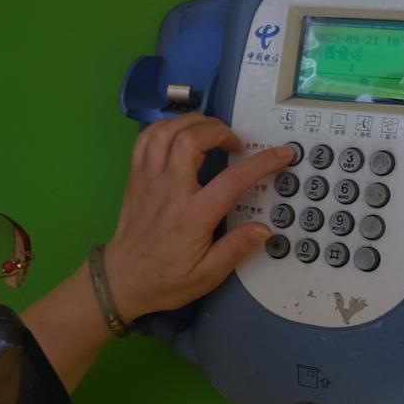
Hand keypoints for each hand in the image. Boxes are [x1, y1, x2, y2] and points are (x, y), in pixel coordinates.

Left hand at [99, 116, 297, 321]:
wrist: (121, 281)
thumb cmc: (166, 280)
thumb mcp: (207, 275)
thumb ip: (236, 249)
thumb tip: (265, 228)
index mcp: (192, 215)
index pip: (233, 179)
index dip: (262, 162)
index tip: (282, 154)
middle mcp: (168, 190)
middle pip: (190, 140)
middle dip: (218, 130)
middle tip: (234, 143)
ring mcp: (148, 180)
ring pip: (164, 132)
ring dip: (191, 123)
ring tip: (209, 132)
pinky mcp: (135, 177)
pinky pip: (145, 139)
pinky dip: (164, 127)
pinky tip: (180, 135)